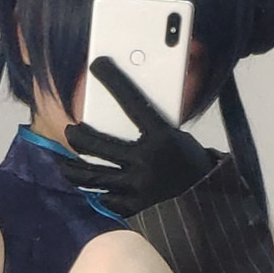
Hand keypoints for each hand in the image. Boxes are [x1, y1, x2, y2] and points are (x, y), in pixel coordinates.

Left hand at [55, 56, 213, 216]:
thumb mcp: (177, 136)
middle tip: (71, 130)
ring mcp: (138, 186)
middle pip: (96, 144)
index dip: (114, 81)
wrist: (208, 200)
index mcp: (162, 137)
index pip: (132, 102)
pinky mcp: (134, 206)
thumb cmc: (191, 163)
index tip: (98, 65)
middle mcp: (147, 161)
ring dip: (73, 168)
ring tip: (65, 163)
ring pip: (92, 175)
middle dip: (77, 135)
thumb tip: (124, 110)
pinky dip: (96, 194)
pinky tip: (88, 189)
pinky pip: (105, 199)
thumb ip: (151, 127)